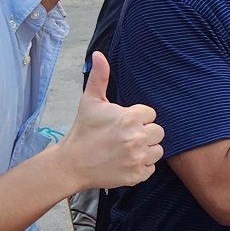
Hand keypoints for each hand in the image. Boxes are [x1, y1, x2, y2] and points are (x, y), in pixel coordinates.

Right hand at [58, 52, 164, 189]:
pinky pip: (151, 168)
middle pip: (158, 132)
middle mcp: (137, 137)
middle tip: (125, 137)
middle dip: (144, 133)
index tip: (122, 123)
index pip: (150, 114)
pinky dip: (141, 167)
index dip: (137, 118)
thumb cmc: (83, 131)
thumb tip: (99, 54)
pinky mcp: (136, 176)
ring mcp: (137, 158)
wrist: (71, 164)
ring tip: (126, 150)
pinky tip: (125, 162)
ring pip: (157, 150)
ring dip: (146, 150)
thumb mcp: (90, 101)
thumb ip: (100, 76)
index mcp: (130, 117)